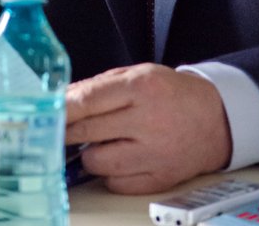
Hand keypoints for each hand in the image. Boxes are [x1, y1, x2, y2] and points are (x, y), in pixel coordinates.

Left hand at [65, 63, 231, 193]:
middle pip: (89, 131)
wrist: (214, 120)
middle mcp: (147, 121)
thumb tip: (64, 98)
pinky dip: (110, 173)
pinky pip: (116, 183)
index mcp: (142, 87)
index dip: (62, 108)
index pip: (89, 100)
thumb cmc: (171, 94)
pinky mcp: (158, 180)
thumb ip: (101, 85)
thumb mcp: (139, 75)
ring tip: (101, 140)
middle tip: (57, 129)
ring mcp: (153, 154)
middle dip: (67, 131)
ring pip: (98, 162)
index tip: (44, 112)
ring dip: (90, 152)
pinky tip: (120, 157)